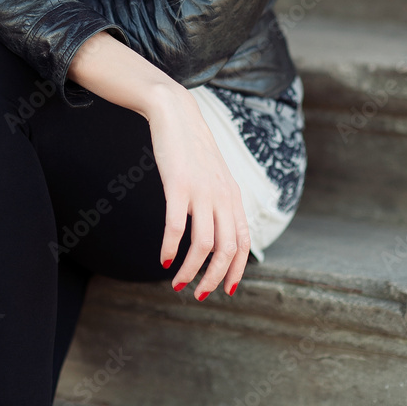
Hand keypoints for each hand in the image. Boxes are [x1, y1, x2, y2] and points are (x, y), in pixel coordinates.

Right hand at [146, 84, 249, 298]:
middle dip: (214, 279)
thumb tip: (216, 227)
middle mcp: (222, 196)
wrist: (176, 112)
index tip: (224, 290)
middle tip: (198, 295)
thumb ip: (219, 198)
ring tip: (177, 283)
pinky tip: (163, 258)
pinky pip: (177, 226)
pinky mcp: (178, 185)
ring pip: (203, 244)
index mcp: (232, 195)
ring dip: (191, 271)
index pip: (243, 243)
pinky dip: (171, 248)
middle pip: (226, 250)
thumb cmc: (191, 145)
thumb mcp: (214, 173)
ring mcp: (201, 191)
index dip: (236, 271)